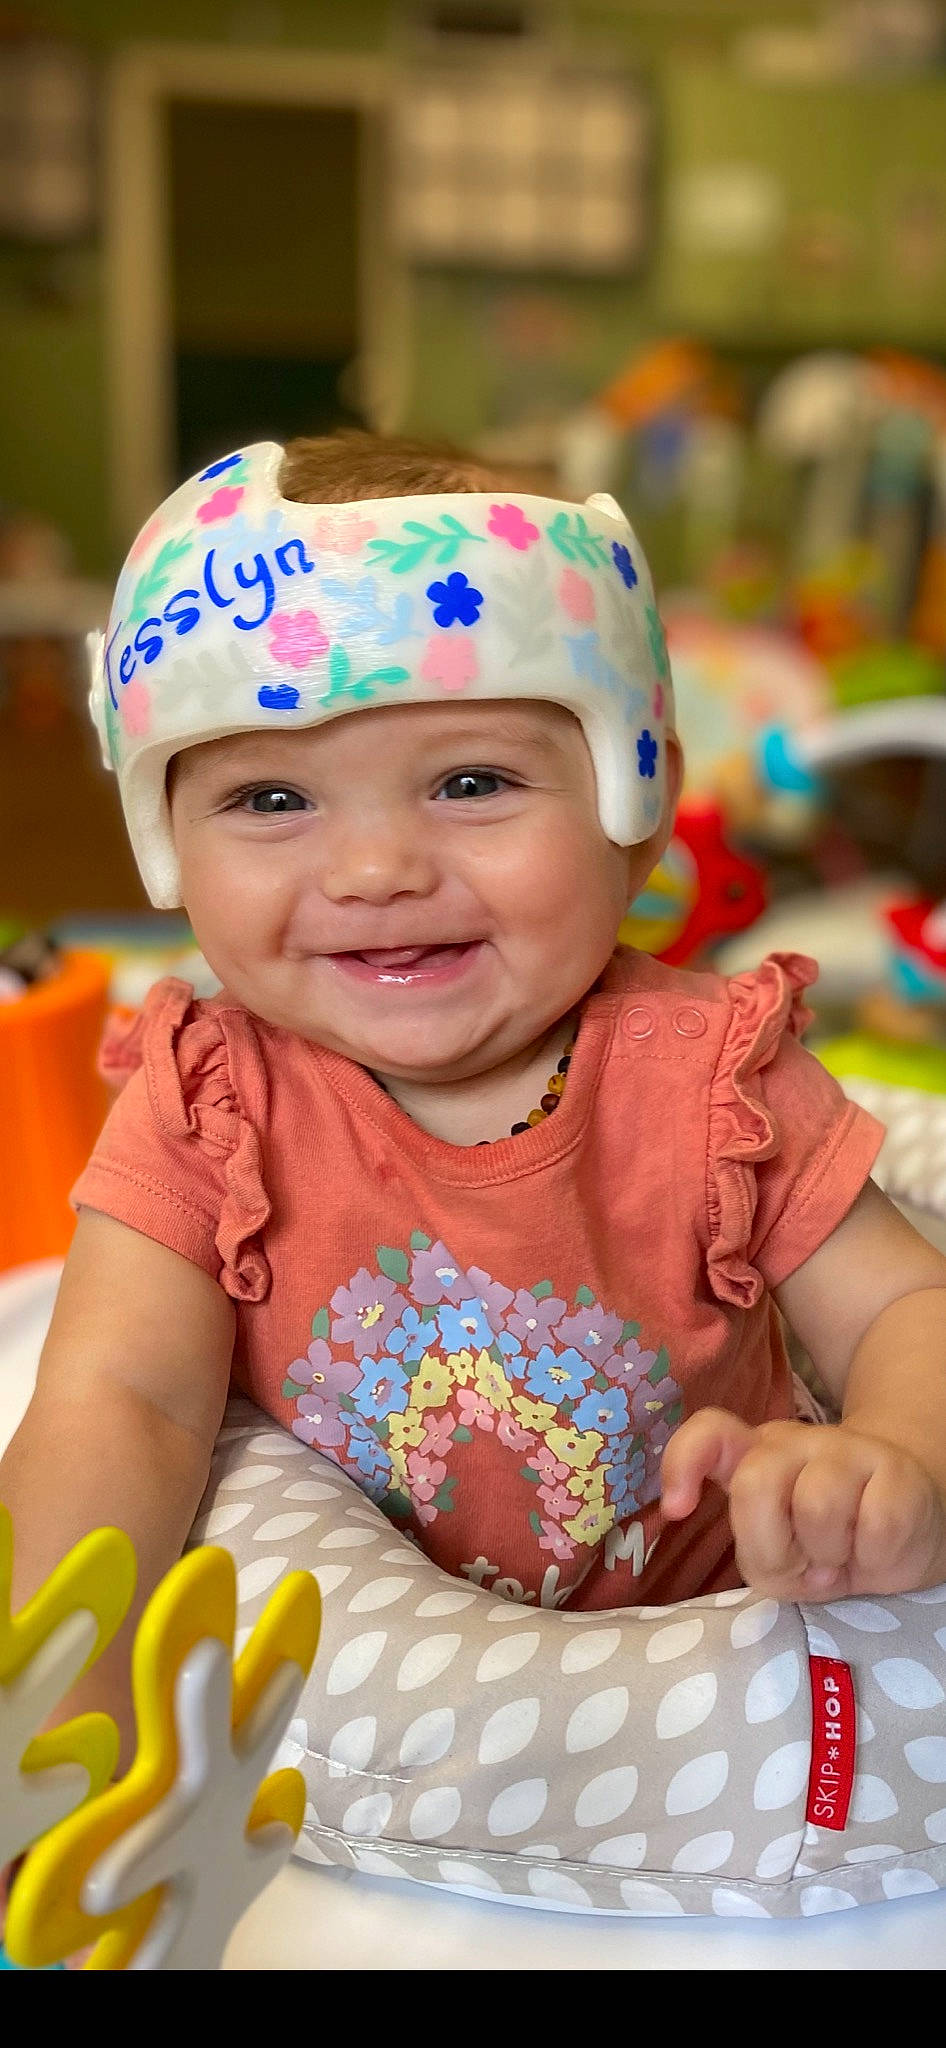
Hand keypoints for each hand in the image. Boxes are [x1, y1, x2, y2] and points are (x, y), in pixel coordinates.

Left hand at [660, 1408, 945, 1600]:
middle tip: (800, 1566)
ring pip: (817, 1505)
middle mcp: (796, 1443)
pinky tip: (873, 1553)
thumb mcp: (779, 1558)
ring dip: (827, 1555)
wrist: (908, 1524)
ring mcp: (848, 1449)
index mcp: (755, 1455)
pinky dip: (870, 1559)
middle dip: (771, 1545)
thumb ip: (759, 1552)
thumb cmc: (828, 1544)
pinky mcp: (897, 1471)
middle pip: (756, 1483)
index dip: (684, 1463)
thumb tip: (776, 1557)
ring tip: (839, 1559)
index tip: (678, 1508)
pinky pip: (874, 1526)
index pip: (710, 1432)